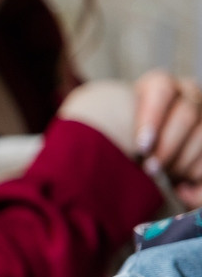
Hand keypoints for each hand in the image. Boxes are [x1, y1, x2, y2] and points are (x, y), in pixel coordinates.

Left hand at [58, 72, 201, 204]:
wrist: (127, 163)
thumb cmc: (111, 141)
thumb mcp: (100, 125)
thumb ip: (97, 121)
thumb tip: (86, 133)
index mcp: (159, 87)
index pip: (162, 88)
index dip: (153, 116)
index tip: (140, 146)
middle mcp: (188, 98)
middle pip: (188, 113)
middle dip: (168, 145)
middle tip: (149, 169)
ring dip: (181, 162)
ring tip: (159, 179)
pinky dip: (197, 184)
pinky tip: (181, 190)